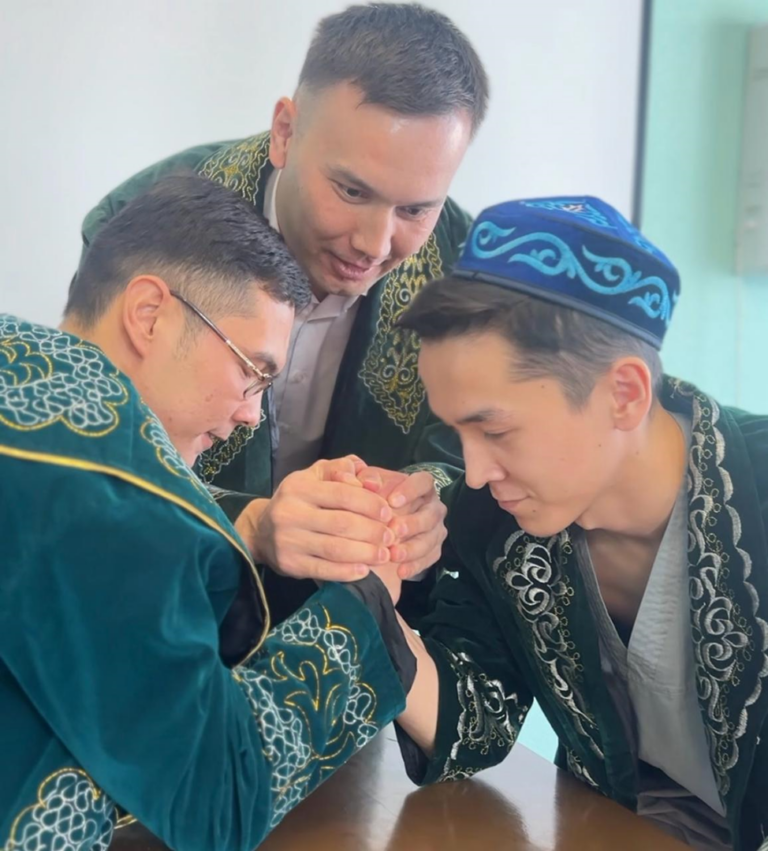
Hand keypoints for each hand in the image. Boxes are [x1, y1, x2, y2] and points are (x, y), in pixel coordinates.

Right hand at [234, 456, 393, 581]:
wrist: (261, 531)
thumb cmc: (298, 500)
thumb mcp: (314, 476)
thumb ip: (342, 470)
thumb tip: (371, 480)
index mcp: (299, 487)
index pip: (343, 494)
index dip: (370, 504)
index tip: (388, 513)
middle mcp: (290, 513)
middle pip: (342, 524)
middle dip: (372, 531)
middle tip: (391, 537)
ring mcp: (289, 541)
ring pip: (336, 549)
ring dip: (365, 553)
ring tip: (384, 555)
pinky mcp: (290, 564)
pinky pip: (324, 570)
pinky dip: (347, 572)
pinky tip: (364, 571)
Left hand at [338, 466, 447, 579]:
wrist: (383, 523)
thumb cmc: (377, 497)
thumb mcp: (370, 483)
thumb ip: (367, 479)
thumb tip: (368, 483)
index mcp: (422, 486)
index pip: (423, 482)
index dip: (410, 491)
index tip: (392, 501)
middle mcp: (433, 507)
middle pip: (430, 514)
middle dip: (413, 524)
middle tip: (394, 531)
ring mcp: (435, 529)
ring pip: (431, 539)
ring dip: (413, 548)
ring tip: (394, 555)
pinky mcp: (434, 549)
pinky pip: (429, 558)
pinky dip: (415, 566)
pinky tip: (400, 571)